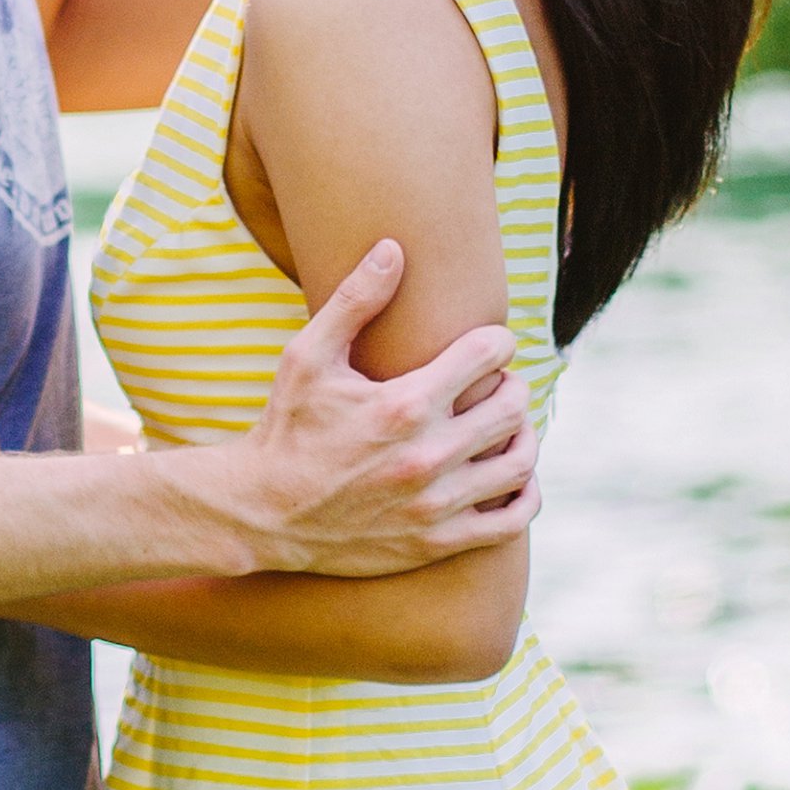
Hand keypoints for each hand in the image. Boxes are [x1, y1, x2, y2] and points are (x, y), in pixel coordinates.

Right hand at [215, 239, 538, 573]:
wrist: (263, 514)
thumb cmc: (286, 427)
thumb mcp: (307, 357)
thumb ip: (354, 301)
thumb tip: (393, 248)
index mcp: (403, 404)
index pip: (488, 355)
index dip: (497, 342)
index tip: (488, 346)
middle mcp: (426, 455)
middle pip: (512, 406)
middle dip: (511, 384)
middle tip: (496, 383)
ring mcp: (434, 503)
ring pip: (519, 462)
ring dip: (523, 435)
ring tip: (506, 425)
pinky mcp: (436, 541)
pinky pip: (510, 520)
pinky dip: (525, 493)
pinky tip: (514, 476)